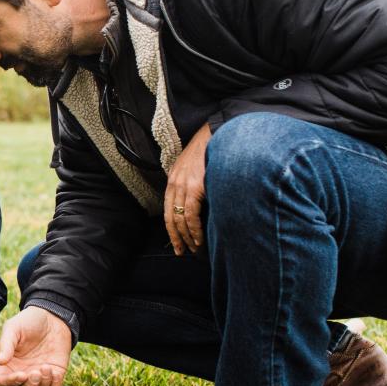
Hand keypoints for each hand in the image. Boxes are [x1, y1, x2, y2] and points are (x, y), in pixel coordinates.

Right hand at [0, 306, 72, 385]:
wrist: (52, 316)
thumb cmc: (28, 321)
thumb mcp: (14, 328)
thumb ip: (6, 344)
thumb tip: (0, 362)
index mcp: (9, 364)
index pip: (4, 383)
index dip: (11, 383)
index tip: (22, 374)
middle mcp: (23, 373)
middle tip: (35, 373)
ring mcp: (39, 375)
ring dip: (42, 384)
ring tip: (46, 366)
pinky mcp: (55, 374)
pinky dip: (54, 385)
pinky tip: (54, 370)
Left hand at [163, 123, 212, 254]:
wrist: (218, 133)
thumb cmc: (211, 151)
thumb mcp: (195, 167)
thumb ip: (192, 184)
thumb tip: (197, 204)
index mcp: (173, 180)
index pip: (168, 211)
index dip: (171, 230)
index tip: (177, 244)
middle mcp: (175, 183)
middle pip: (171, 218)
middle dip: (176, 238)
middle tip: (182, 252)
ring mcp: (183, 185)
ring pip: (180, 219)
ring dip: (187, 237)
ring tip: (194, 248)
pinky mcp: (195, 187)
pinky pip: (190, 214)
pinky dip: (194, 229)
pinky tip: (198, 238)